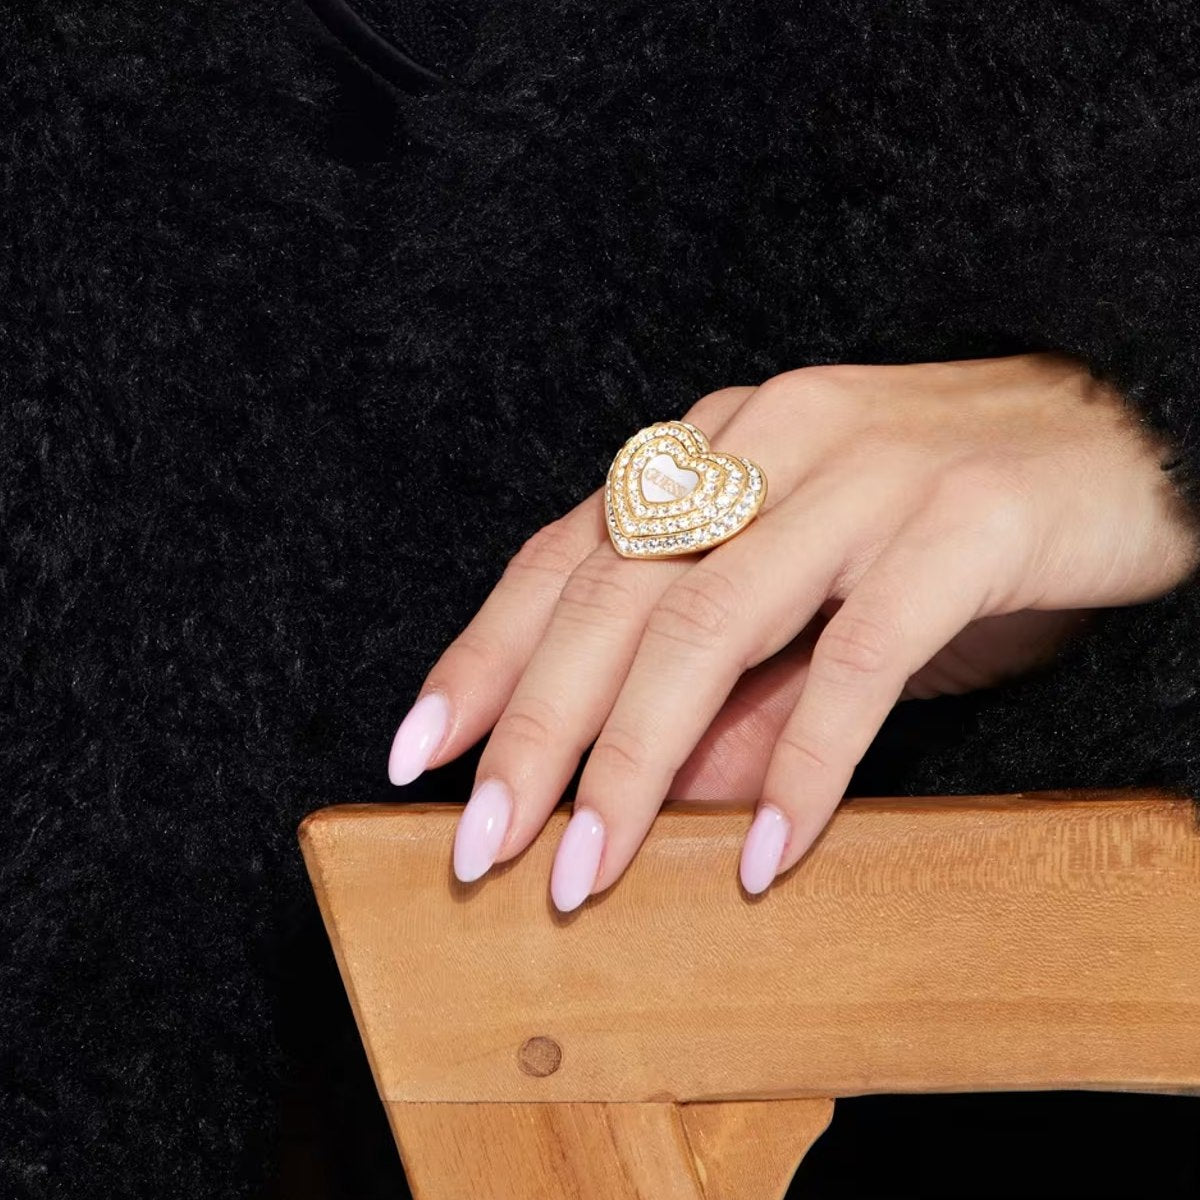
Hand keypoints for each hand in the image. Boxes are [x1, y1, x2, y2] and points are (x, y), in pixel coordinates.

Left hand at [387, 353, 1199, 908]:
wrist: (1130, 432)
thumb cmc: (954, 519)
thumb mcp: (826, 602)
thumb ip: (744, 683)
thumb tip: (664, 790)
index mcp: (716, 447)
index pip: (565, 554)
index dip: (483, 655)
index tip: (420, 752)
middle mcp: (766, 442)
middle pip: (613, 595)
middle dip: (536, 730)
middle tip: (486, 845)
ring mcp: (861, 474)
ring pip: (708, 621)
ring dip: (637, 760)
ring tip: (590, 869)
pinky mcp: (960, 519)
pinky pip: (857, 654)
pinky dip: (803, 758)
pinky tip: (768, 849)